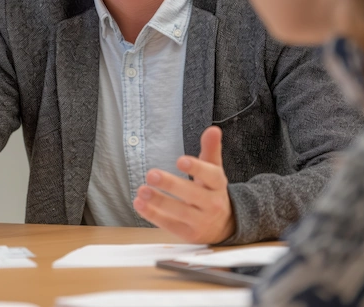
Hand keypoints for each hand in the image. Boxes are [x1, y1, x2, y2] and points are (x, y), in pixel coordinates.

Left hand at [133, 126, 234, 243]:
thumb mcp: (214, 171)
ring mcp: (201, 221)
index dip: (196, 168)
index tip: (180, 161)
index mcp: (218, 185)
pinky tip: (140, 204)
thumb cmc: (212, 192)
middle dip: (171, 184)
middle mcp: (212, 204)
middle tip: (151, 174)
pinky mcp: (189, 234)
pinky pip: (170, 225)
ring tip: (142, 190)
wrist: (224, 226)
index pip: (211, 176)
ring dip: (158, 201)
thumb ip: (211, 150)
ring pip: (180, 212)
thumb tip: (213, 129)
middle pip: (192, 194)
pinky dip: (153, 215)